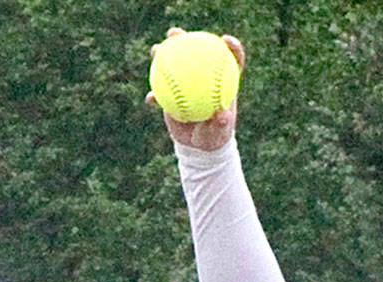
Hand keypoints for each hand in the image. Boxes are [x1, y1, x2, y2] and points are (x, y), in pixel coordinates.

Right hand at [145, 28, 245, 150]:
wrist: (199, 146)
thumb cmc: (214, 137)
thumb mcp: (220, 133)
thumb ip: (221, 124)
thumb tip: (222, 116)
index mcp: (220, 83)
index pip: (229, 60)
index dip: (231, 47)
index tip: (225, 39)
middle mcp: (202, 78)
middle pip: (194, 53)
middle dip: (185, 38)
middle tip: (175, 33)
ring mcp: (185, 84)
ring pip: (173, 65)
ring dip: (162, 54)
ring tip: (156, 50)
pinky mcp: (170, 95)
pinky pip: (160, 93)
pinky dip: (155, 96)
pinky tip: (151, 100)